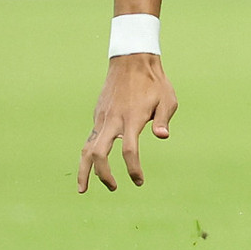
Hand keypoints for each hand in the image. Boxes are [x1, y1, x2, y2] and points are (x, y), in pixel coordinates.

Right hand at [77, 53, 177, 191]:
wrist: (131, 61)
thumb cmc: (154, 82)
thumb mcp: (167, 99)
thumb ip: (163, 119)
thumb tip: (163, 136)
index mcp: (132, 118)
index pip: (129, 150)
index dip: (133, 169)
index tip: (138, 181)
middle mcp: (113, 120)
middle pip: (99, 154)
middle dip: (103, 175)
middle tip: (113, 188)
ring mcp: (102, 118)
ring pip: (87, 148)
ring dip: (84, 170)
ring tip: (83, 188)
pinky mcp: (98, 115)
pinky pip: (90, 139)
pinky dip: (88, 154)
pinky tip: (91, 165)